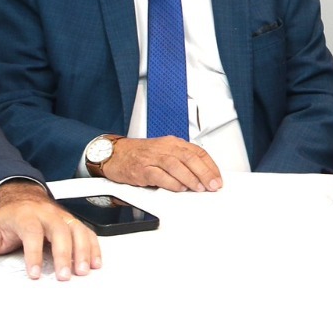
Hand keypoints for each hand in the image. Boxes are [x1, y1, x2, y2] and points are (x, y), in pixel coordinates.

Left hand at [0, 180, 101, 279]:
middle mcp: (48, 215)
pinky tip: (95, 262)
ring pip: (77, 231)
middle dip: (63, 255)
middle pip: (60, 232)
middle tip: (64, 276)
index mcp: (26, 216)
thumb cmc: (10, 217)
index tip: (34, 274)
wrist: (24, 198)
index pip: (32, 234)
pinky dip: (94, 247)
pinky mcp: (74, 222)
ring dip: (83, 251)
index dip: (33, 254)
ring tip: (83, 271)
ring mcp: (63, 217)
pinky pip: (87, 232)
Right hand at [102, 136, 222, 191]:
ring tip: (199, 188)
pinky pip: (158, 175)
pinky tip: (178, 188)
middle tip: (212, 185)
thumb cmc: (140, 155)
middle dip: (204, 172)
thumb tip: (202, 178)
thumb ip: (182, 163)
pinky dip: (170, 182)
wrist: (115, 154)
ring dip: (190, 178)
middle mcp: (164, 148)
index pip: (197, 151)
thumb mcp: (164, 154)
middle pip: (189, 157)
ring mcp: (152, 157)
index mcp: (173, 143)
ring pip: (176, 165)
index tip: (217, 178)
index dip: (210, 166)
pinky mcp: (141, 168)